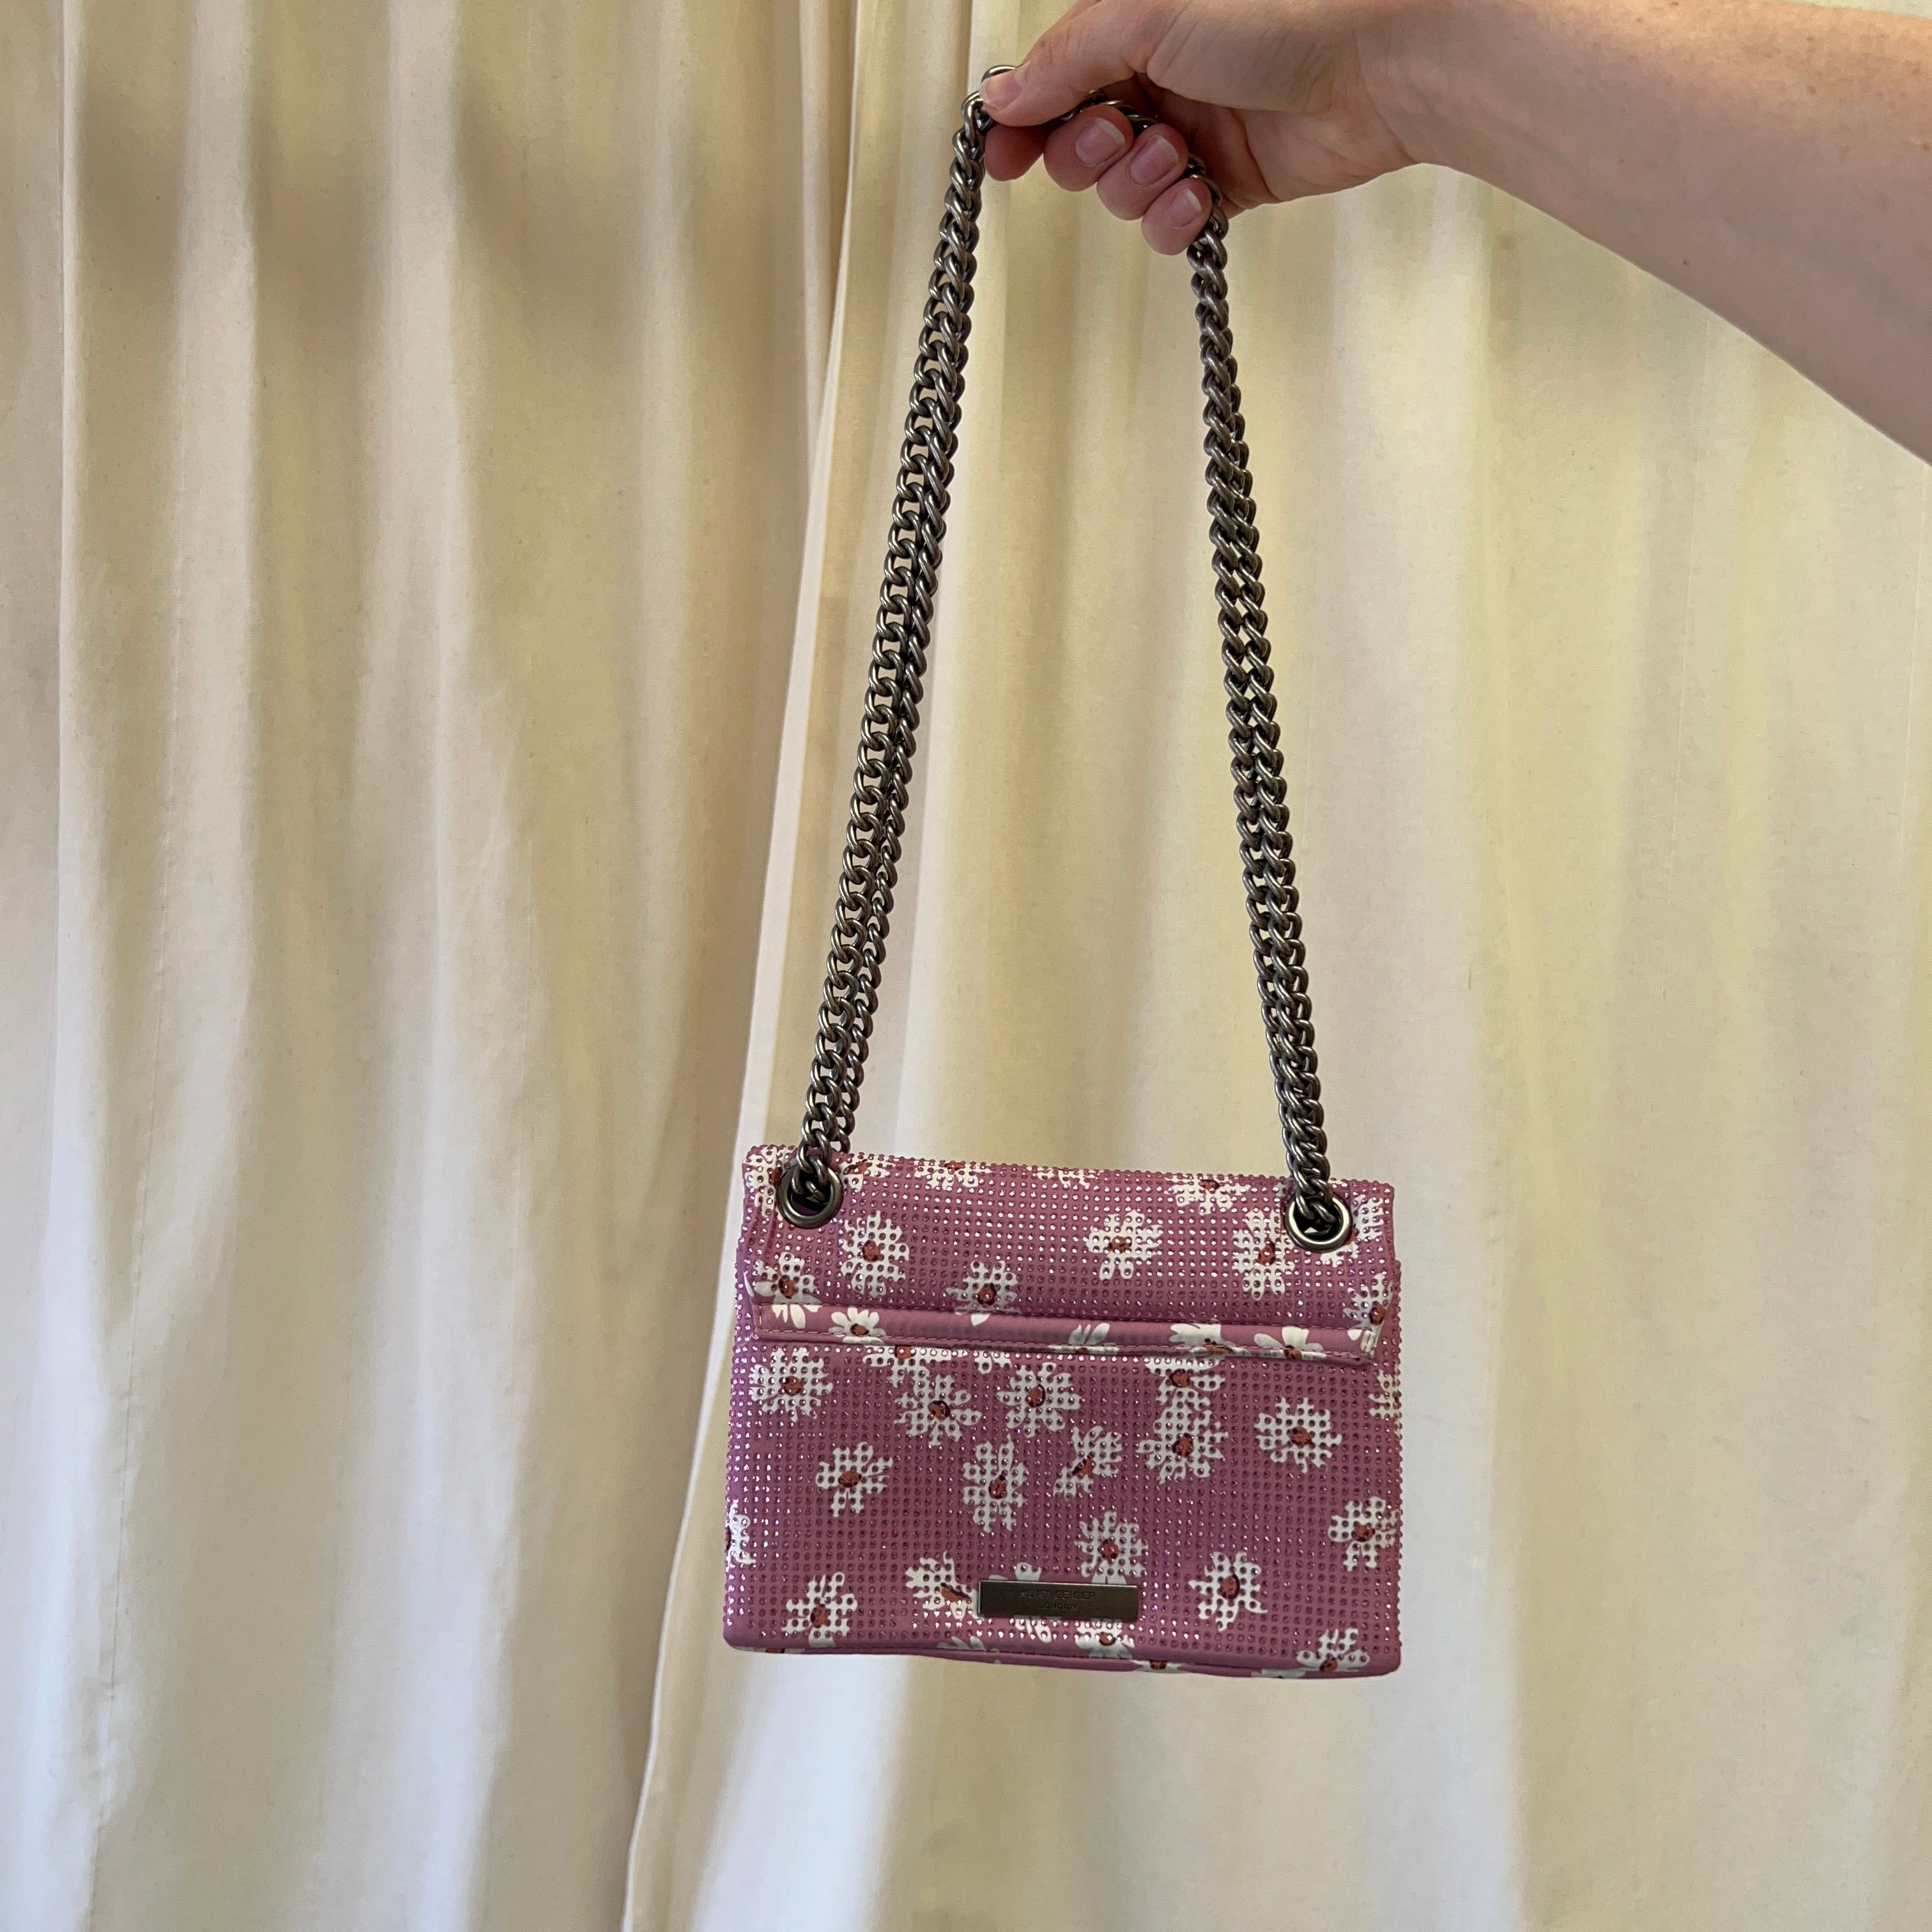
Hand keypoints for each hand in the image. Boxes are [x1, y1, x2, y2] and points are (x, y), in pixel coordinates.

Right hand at [981, 0, 1425, 252]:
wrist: (1382, 58)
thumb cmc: (1287, 9)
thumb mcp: (1148, 14)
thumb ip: (1067, 59)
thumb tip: (1005, 95)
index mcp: (1136, 25)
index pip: (1054, 81)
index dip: (1023, 121)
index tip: (1002, 154)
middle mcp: (1163, 77)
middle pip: (1078, 145)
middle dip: (1088, 152)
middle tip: (1121, 134)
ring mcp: (1196, 132)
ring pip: (1121, 192)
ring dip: (1137, 186)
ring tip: (1175, 158)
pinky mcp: (1230, 183)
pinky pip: (1170, 224)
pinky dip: (1175, 219)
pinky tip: (1199, 194)